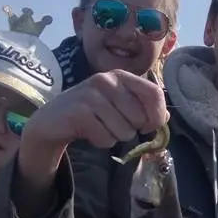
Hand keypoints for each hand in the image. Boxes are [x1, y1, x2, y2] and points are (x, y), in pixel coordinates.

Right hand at [22, 69, 168, 151]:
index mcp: (120, 76)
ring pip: (124, 131)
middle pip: (140, 118)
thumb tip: (166, 116)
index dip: (157, 115)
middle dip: (131, 130)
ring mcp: (91, 95)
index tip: (150, 126)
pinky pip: (106, 139)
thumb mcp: (117, 105)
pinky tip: (88, 132)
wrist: (52, 120)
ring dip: (114, 137)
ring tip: (98, 127)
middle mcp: (106, 80)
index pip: (154, 93)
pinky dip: (100, 142)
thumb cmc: (90, 112)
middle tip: (111, 124)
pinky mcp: (79, 112)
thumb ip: (142, 107)